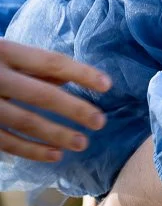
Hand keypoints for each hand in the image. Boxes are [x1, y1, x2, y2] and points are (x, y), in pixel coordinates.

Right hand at [0, 39, 110, 160]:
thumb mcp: (4, 53)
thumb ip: (34, 65)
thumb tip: (69, 77)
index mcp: (4, 50)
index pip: (50, 61)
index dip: (81, 73)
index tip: (107, 85)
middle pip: (41, 94)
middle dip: (74, 109)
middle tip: (100, 121)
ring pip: (24, 122)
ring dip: (56, 134)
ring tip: (82, 143)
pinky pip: (6, 141)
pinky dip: (31, 150)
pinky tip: (54, 155)